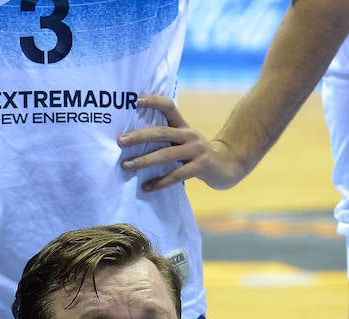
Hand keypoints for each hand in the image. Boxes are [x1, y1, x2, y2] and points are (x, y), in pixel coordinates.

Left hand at [118, 94, 248, 191]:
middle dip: (139, 137)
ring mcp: (196, 151)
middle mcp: (189, 135)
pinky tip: (146, 187)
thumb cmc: (198, 153)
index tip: (135, 100)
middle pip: (161, 132)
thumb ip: (168, 136)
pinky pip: (176, 176)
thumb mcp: (186, 139)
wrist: (228, 165)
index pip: (169, 106)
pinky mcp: (200, 167)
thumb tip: (134, 137)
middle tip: (120, 141)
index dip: (153, 101)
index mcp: (183, 126)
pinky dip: (160, 182)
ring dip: (144, 161)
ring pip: (166, 155)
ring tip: (127, 166)